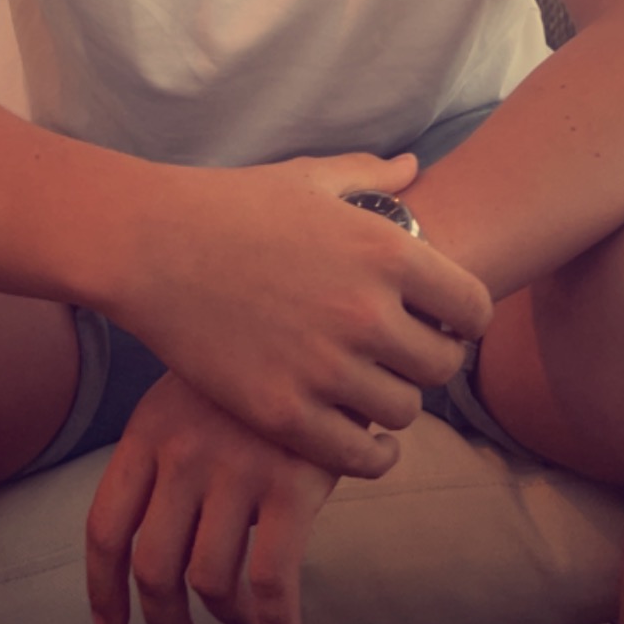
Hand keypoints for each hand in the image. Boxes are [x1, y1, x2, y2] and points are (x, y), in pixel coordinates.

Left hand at [87, 372, 338, 623]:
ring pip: (208, 581)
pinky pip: (269, 581)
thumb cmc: (256, 360)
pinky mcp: (292, 482)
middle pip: (152, 567)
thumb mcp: (192, 389)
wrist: (322, 315)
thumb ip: (167, 451)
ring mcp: (236, 466)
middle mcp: (183, 451)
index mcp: (149, 428)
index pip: (106, 528)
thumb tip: (159, 541)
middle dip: (163, 623)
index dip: (103, 591)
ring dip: (225, 621)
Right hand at [108, 150, 491, 478]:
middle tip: (406, 359)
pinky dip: (369, 455)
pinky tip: (361, 441)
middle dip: (431, 363)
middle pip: (443, 367)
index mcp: (385, 251)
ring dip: (396, 406)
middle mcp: (366, 312)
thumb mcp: (308, 179)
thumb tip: (414, 166)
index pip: (473, 308)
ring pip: (404, 413)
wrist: (151, 244)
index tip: (445, 322)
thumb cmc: (231, 204)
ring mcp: (324, 367)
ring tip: (375, 393)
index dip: (465, 318)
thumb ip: (371, 176)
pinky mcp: (282, 411)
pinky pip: (358, 456)